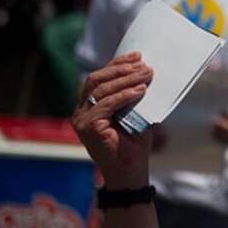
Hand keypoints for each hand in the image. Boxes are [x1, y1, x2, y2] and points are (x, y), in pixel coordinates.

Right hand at [71, 52, 153, 188]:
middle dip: (121, 69)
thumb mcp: (135, 113)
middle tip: (144, 65)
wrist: (130, 171)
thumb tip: (146, 70)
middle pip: (96, 79)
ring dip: (127, 79)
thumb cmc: (134, 144)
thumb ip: (133, 95)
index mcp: (89, 105)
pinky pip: (106, 104)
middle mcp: (81, 111)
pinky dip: (125, 95)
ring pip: (102, 89)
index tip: (137, 56)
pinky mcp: (88, 127)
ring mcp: (82, 119)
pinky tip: (141, 90)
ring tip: (147, 74)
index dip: (117, 64)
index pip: (99, 78)